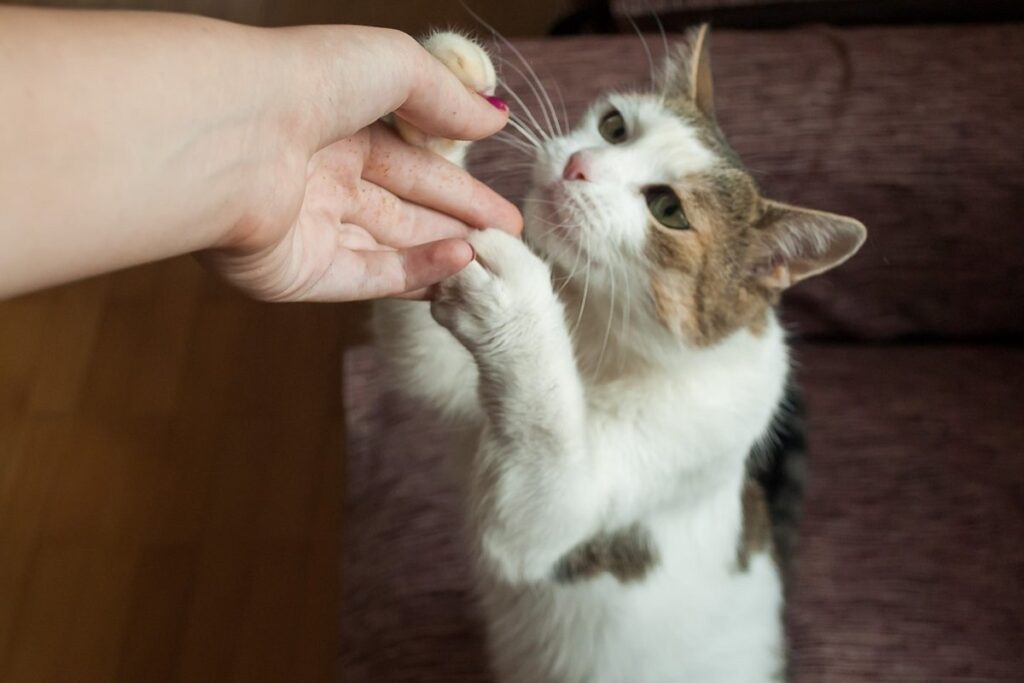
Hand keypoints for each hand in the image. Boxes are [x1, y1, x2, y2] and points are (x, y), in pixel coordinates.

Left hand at [202, 26, 521, 301]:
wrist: (233, 129)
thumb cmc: (308, 79)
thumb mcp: (395, 65)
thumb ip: (447, 97)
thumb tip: (493, 122)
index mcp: (336, 125)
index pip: (411, 163)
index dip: (460, 187)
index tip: (504, 211)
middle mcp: (320, 176)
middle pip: (404, 209)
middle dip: (457, 225)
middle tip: (508, 244)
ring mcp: (307, 227)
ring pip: (389, 247)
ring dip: (442, 253)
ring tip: (494, 260)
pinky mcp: (297, 271)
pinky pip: (366, 276)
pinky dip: (414, 273)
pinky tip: (457, 264)